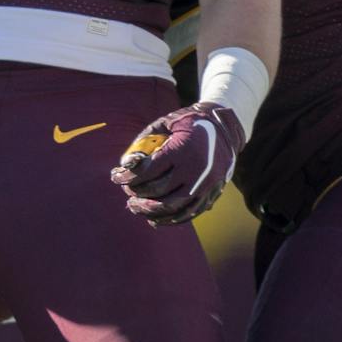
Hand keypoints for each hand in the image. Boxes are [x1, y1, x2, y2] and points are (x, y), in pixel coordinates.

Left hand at [110, 101, 244, 224]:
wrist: (226, 128)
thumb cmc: (190, 123)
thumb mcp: (167, 122)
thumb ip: (146, 138)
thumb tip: (126, 162)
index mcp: (181, 151)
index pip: (148, 170)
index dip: (127, 176)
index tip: (115, 177)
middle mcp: (194, 170)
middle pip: (158, 190)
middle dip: (136, 193)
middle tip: (125, 191)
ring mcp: (204, 185)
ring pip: (172, 207)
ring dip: (149, 210)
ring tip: (134, 207)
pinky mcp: (211, 194)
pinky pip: (189, 213)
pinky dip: (170, 220)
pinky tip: (154, 220)